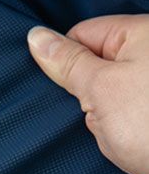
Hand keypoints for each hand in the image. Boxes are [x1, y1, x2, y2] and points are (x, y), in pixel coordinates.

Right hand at [27, 15, 148, 173]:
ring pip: (101, 94)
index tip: (66, 86)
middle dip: (83, 94)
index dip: (65, 62)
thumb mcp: (100, 89)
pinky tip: (123, 139)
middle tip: (95, 111)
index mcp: (142, 34)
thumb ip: (67, 63)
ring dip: (97, 115)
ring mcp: (146, 86)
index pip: (82, 34)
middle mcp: (147, 55)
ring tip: (116, 130)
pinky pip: (115, 113)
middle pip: (91, 65)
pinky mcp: (147, 112)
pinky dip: (112, 127)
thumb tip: (36, 38)